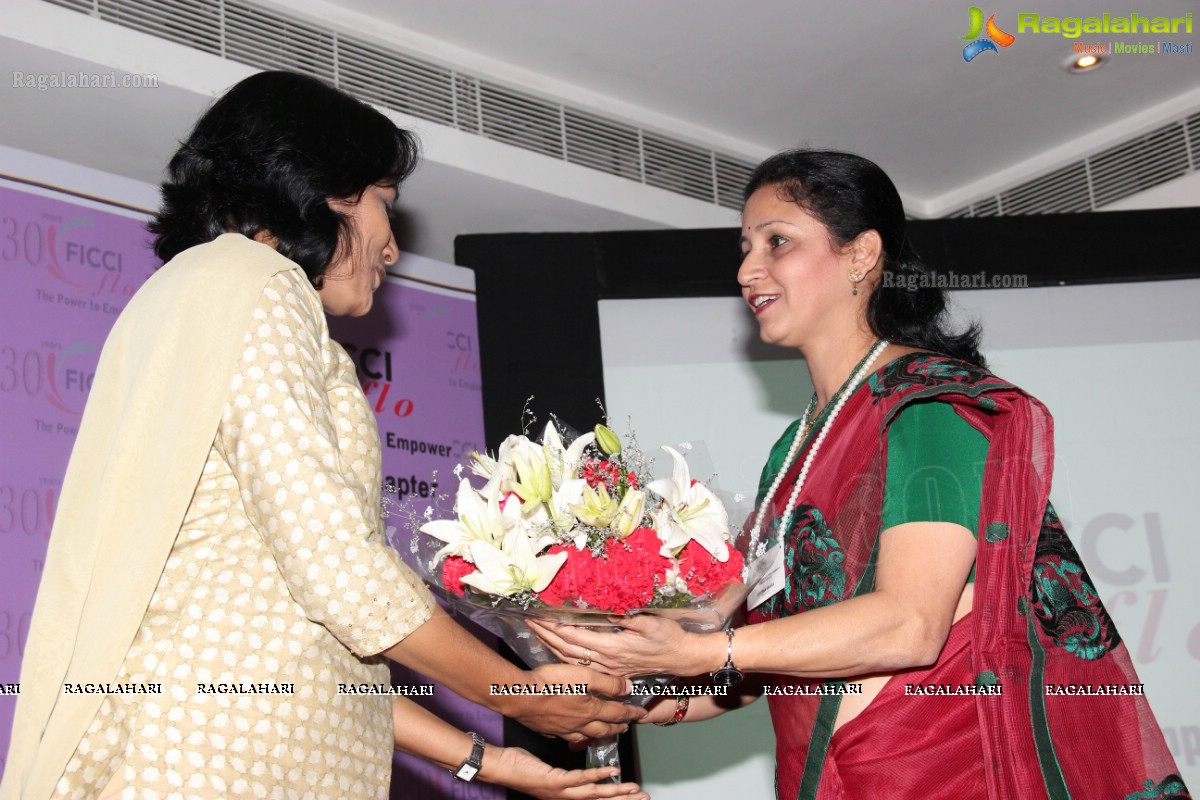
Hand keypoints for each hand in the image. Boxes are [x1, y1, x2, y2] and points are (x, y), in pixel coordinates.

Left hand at [481, 745, 648, 799]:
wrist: (500, 768)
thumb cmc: (521, 767)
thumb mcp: (550, 772)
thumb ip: (568, 775)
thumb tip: (583, 771)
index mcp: (566, 796)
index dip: (615, 799)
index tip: (634, 796)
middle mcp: (566, 798)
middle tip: (645, 798)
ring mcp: (561, 792)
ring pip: (594, 795)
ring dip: (617, 793)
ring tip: (635, 790)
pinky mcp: (554, 782)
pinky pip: (580, 779)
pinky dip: (597, 776)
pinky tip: (612, 772)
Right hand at [504, 663, 645, 742]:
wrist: (521, 696)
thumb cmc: (553, 683)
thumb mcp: (585, 676)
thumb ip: (608, 683)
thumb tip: (629, 689)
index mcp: (591, 710)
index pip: (617, 713)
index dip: (631, 713)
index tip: (641, 714)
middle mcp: (580, 724)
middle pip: (604, 728)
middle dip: (617, 727)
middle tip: (626, 727)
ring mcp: (563, 729)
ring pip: (586, 736)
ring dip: (598, 734)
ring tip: (604, 733)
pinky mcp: (548, 729)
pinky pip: (566, 736)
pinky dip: (574, 736)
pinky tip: (571, 733)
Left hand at [528, 615, 711, 677]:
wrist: (683, 658)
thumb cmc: (669, 637)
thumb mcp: (651, 623)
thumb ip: (628, 618)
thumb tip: (608, 612)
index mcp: (612, 646)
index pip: (575, 636)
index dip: (554, 627)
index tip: (539, 616)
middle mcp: (606, 660)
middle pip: (567, 649)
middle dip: (546, 635)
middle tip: (530, 622)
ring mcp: (609, 669)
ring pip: (572, 660)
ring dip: (552, 647)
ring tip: (537, 634)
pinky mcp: (613, 672)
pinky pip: (582, 667)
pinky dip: (565, 658)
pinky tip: (557, 652)